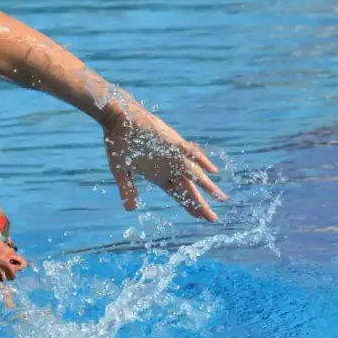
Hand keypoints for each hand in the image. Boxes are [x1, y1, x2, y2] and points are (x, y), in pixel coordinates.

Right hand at [102, 102, 226, 220]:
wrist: (117, 118)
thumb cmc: (118, 143)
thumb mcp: (120, 170)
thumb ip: (127, 189)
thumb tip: (131, 210)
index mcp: (158, 176)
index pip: (178, 195)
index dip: (189, 206)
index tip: (200, 217)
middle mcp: (169, 168)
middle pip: (188, 190)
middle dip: (200, 204)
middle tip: (213, 219)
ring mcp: (172, 156)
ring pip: (193, 174)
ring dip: (207, 186)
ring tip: (220, 198)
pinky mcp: (172, 142)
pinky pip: (190, 153)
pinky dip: (201, 161)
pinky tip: (212, 171)